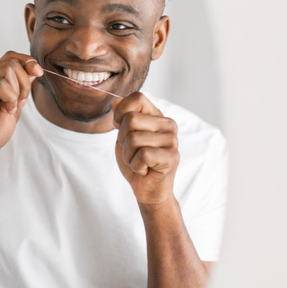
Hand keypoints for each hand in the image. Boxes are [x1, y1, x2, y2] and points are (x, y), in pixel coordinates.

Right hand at [0, 51, 42, 161]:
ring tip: (10, 108)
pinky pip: (1, 83)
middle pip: (12, 61)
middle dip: (25, 83)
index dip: (28, 62)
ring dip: (17, 91)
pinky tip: (5, 110)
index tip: (38, 74)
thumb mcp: (14, 104)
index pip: (11, 56)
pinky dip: (10, 97)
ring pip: (8, 69)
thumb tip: (33, 69)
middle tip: (20, 104)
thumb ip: (21, 86)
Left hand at [112, 92, 178, 206]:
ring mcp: (172, 141)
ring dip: (128, 156)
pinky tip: (145, 169)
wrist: (147, 189)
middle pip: (130, 119)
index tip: (120, 128)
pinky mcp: (172, 158)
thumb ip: (121, 118)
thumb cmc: (136, 161)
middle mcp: (168, 125)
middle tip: (132, 151)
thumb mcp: (124, 137)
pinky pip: (142, 155)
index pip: (137, 98)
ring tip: (139, 162)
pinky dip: (136, 165)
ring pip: (134, 139)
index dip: (121, 112)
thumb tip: (115, 102)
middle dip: (122, 139)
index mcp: (157, 116)